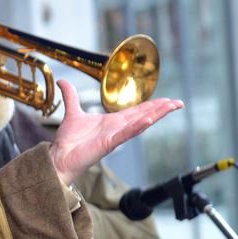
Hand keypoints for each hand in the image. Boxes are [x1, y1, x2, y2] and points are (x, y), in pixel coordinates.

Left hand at [49, 80, 183, 184]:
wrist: (59, 158)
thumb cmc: (68, 141)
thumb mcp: (72, 113)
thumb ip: (71, 96)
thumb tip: (63, 81)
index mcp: (111, 121)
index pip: (136, 111)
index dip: (151, 105)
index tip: (167, 99)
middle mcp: (116, 129)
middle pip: (143, 116)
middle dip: (160, 109)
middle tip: (178, 102)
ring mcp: (114, 136)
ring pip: (139, 123)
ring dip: (155, 115)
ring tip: (170, 107)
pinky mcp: (108, 144)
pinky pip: (125, 134)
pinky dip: (136, 127)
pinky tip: (148, 120)